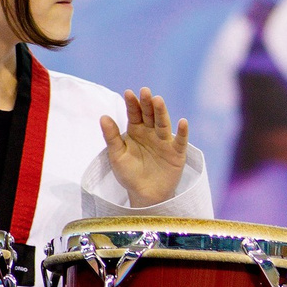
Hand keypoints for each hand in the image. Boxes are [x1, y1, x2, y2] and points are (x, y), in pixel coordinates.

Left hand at [102, 88, 190, 207]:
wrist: (144, 195)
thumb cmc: (129, 174)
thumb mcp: (116, 155)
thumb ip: (111, 137)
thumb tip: (103, 117)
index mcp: (136, 130)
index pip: (134, 114)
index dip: (132, 104)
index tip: (128, 93)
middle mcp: (151, 132)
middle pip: (150, 115)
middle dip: (147, 103)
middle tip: (145, 92)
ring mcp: (164, 141)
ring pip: (163, 124)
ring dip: (161, 112)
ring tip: (158, 100)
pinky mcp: (176, 153)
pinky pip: (180, 141)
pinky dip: (182, 132)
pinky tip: (182, 122)